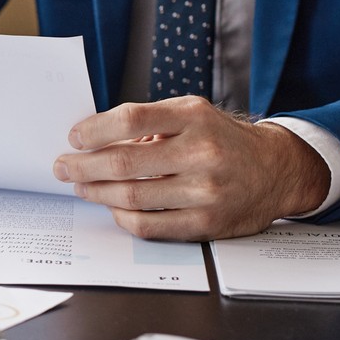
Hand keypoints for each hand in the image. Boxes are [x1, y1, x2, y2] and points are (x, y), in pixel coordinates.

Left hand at [53, 98, 330, 241]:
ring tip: (81, 187)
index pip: (132, 119)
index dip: (95, 130)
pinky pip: (150, 225)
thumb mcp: (193, 114)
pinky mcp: (206, 223)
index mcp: (194, 118)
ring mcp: (204, 192)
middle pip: (124, 163)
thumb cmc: (223, 140)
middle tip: (63, 167)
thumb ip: (151, 122)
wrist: (277, 170)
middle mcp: (201, 153)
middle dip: (83, 166)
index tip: (74, 138)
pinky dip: (123, 217)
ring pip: (132, 197)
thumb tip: (97, 138)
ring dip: (97, 193)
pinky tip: (113, 207)